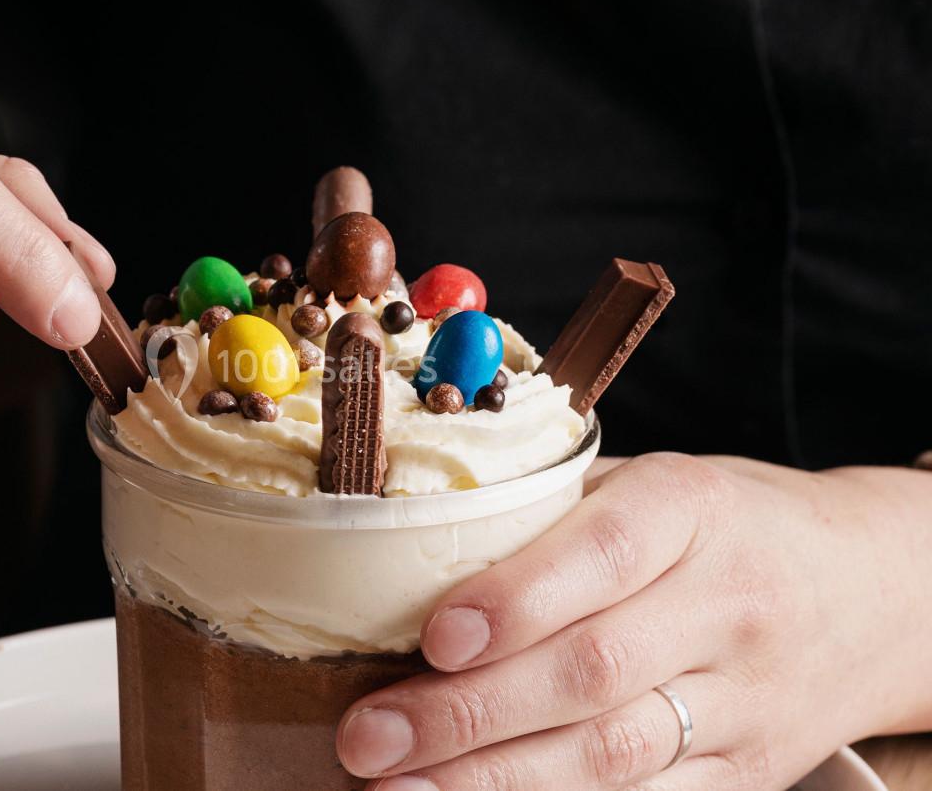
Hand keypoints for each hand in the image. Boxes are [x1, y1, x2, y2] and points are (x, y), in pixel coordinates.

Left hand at [337, 453, 931, 789]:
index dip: (518, 601)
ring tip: (398, 788)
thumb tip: (410, 548)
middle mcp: (728, 606)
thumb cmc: (730, 524)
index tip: (434, 638)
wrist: (878, 590)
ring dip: (495, 782)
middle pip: (594, 672)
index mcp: (695, 510)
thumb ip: (554, 513)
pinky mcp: (751, 774)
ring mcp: (748, 702)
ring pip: (617, 756)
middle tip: (368, 737)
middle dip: (469, 715)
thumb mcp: (656, 484)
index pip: (605, 555)